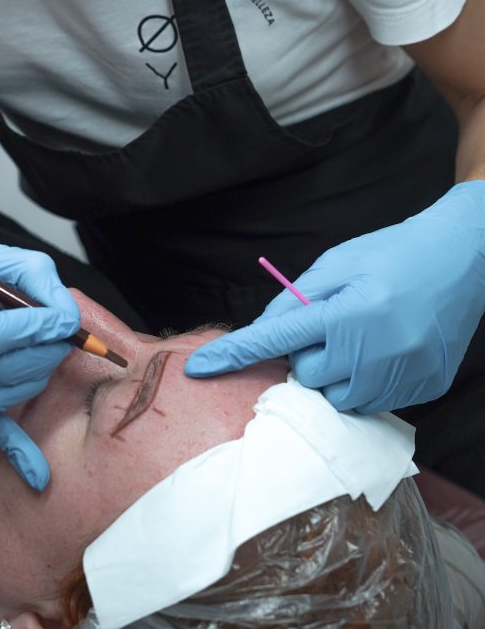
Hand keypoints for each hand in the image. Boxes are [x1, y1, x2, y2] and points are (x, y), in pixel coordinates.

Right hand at [0, 210, 79, 488]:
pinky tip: (39, 477)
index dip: (40, 328)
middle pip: (6, 371)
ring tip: (45, 350)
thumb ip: (28, 274)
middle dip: (47, 350)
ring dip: (36, 376)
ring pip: (3, 399)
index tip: (65, 317)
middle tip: (62, 332)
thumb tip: (67, 311)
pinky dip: (16, 452)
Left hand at [184, 182, 484, 412]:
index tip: (197, 368)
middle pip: (307, 376)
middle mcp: (373, 353)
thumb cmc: (393, 253)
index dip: (233, 354)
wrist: (461, 259)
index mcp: (347, 314)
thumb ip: (297, 301)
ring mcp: (402, 377)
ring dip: (335, 374)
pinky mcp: (423, 390)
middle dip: (307, 354)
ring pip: (338, 398)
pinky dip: (365, 382)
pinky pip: (374, 402)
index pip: (275, 341)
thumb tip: (263, 331)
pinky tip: (382, 350)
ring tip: (359, 337)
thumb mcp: (338, 264)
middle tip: (330, 323)